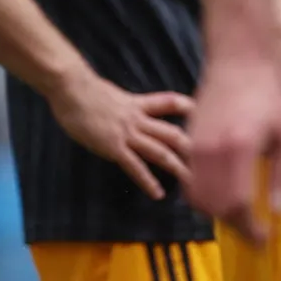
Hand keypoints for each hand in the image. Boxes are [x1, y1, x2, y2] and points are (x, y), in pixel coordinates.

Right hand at [49, 71, 193, 200]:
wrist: (71, 87)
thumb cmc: (80, 88)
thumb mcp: (106, 93)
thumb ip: (116, 104)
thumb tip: (116, 107)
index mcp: (135, 104)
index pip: (167, 103)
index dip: (186, 107)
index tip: (202, 114)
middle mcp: (136, 119)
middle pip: (171, 133)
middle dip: (191, 148)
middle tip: (209, 161)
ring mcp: (127, 133)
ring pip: (160, 151)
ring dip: (177, 167)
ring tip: (192, 182)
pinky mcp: (114, 147)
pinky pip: (135, 167)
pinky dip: (147, 181)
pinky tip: (157, 193)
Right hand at [186, 50, 280, 240]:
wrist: (241, 54)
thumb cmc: (270, 92)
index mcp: (237, 150)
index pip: (237, 206)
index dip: (250, 229)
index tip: (267, 238)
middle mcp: (210, 150)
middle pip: (213, 207)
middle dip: (234, 225)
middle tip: (256, 230)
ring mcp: (195, 143)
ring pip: (197, 195)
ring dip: (217, 210)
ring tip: (242, 213)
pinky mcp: (190, 136)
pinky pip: (190, 177)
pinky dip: (205, 192)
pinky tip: (227, 189)